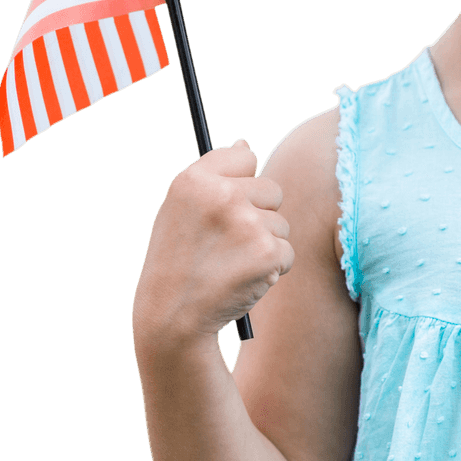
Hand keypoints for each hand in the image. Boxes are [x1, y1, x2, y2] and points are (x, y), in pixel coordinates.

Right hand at [133, 139, 294, 342]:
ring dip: (265, 244)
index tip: (225, 205)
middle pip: (272, 189)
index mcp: (194, 179)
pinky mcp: (267, 252)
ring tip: (231, 263)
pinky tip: (244, 278)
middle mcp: (221, 196)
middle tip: (228, 242)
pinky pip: (287, 251)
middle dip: (260, 214)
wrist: (172, 317)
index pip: (245, 156)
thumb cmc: (177, 260)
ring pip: (281, 223)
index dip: (240, 182)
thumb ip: (214, 175)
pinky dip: (273, 267)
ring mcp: (247, 223)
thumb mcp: (180, 209)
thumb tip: (246, 144)